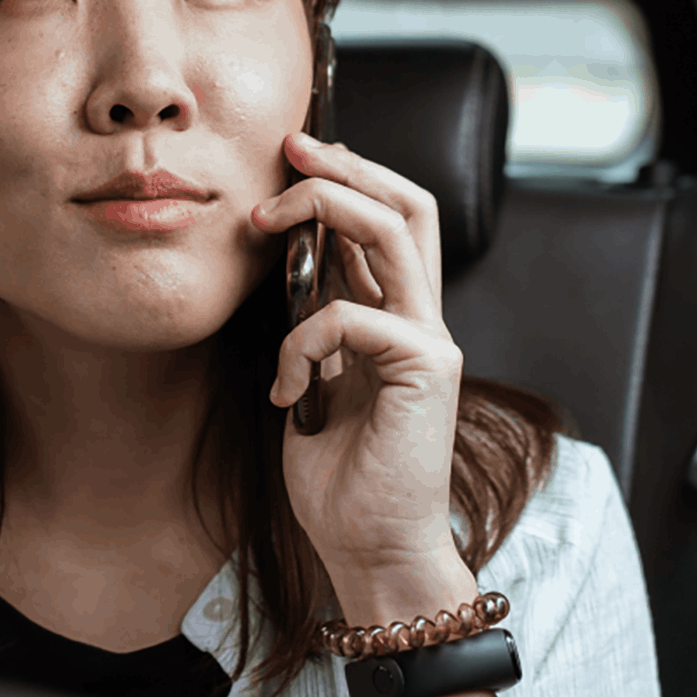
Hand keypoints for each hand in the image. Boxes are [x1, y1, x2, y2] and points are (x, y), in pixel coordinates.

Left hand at [249, 134, 470, 614]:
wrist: (371, 551)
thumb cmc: (339, 481)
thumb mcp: (314, 384)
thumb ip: (315, 328)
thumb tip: (287, 271)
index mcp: (397, 321)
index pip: (388, 222)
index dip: (344, 180)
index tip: (288, 160)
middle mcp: (422, 322)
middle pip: (409, 204)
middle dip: (347, 164)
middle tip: (290, 146)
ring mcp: (430, 342)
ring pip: (395, 231)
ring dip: (325, 208)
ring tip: (265, 217)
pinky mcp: (425, 370)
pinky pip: (352, 316)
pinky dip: (301, 341)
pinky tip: (287, 391)